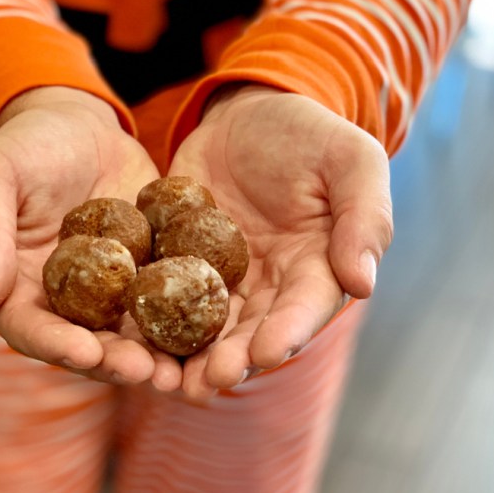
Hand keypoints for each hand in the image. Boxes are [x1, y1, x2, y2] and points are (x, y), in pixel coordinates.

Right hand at [0, 87, 180, 389]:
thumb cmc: (22, 147)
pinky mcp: (148, 273)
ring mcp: (110, 292)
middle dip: (115, 362)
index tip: (85, 353)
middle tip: (146, 372)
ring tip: (181, 368)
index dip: (56, 345)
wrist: (77, 125)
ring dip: (154, 355)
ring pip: (130, 334)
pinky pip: (167, 299)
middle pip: (86, 344)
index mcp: (16, 289)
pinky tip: (211, 325)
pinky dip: (185, 316)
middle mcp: (64, 302)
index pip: (30, 328)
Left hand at [168, 86, 392, 396]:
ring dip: (188, 354)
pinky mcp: (181, 261)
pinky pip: (166, 291)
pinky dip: (151, 315)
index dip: (287, 333)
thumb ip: (364, 216)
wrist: (246, 111)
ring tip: (165, 378)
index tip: (266, 354)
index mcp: (317, 269)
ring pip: (206, 325)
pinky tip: (129, 334)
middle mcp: (269, 286)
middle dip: (230, 359)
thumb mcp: (350, 159)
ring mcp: (222, 277)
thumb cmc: (308, 133)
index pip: (304, 309)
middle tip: (206, 381)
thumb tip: (363, 283)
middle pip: (251, 331)